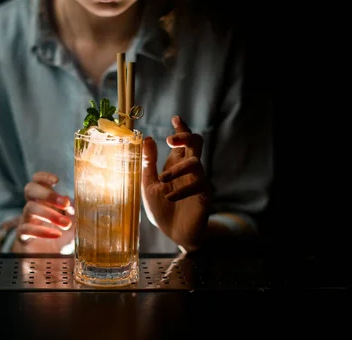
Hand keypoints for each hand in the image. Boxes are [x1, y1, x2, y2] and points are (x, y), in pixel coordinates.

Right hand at [11, 171, 75, 253]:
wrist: (56, 261)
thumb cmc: (65, 237)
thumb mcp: (76, 223)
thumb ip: (75, 212)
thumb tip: (70, 204)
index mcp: (45, 200)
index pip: (37, 181)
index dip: (43, 177)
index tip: (56, 181)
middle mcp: (33, 207)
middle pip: (29, 189)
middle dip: (48, 194)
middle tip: (65, 203)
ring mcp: (26, 220)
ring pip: (29, 208)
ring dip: (50, 214)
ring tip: (65, 224)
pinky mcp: (23, 236)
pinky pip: (25, 228)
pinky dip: (42, 231)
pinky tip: (56, 234)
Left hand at [141, 116, 210, 251]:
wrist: (173, 233)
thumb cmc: (161, 208)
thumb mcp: (148, 184)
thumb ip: (148, 163)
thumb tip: (146, 137)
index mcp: (176, 164)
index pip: (182, 141)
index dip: (181, 128)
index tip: (176, 118)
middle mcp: (189, 169)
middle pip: (196, 143)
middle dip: (185, 137)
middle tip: (170, 139)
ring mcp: (199, 181)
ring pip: (196, 163)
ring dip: (177, 169)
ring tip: (162, 180)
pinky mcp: (204, 195)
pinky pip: (198, 184)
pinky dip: (182, 190)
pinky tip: (170, 198)